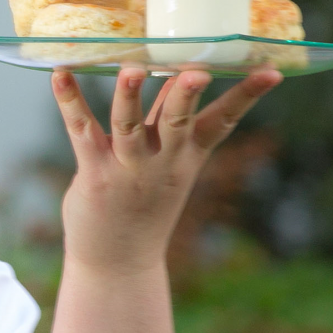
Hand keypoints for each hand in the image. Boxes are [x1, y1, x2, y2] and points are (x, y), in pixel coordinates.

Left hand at [50, 64, 281, 274]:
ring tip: (132, 70)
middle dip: (187, 95)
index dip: (247, 96)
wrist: (118, 262)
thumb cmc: (143, 205)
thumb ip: (170, 121)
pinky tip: (60, 74)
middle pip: (178, 120)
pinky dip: (70, 100)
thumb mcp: (168, 166)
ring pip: (130, 124)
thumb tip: (178, 74)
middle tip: (197, 70)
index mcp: (188, 156)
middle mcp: (162, 160)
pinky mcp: (95, 173)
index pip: (224, 121)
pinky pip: (81, 130)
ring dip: (129, 96)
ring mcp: (127, 167)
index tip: (271, 71)